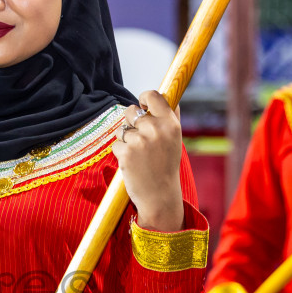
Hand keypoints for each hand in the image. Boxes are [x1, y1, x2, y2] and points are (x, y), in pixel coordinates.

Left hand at [113, 90, 184, 232]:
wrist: (159, 196)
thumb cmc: (166, 167)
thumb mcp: (175, 141)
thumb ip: (172, 119)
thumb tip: (172, 99)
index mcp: (170, 124)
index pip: (153, 96)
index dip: (144, 98)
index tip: (142, 106)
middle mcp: (156, 129)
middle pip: (131, 112)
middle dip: (131, 123)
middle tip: (141, 141)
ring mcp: (140, 141)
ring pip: (122, 129)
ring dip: (125, 140)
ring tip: (139, 155)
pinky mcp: (126, 152)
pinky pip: (116, 144)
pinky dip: (121, 153)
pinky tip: (132, 164)